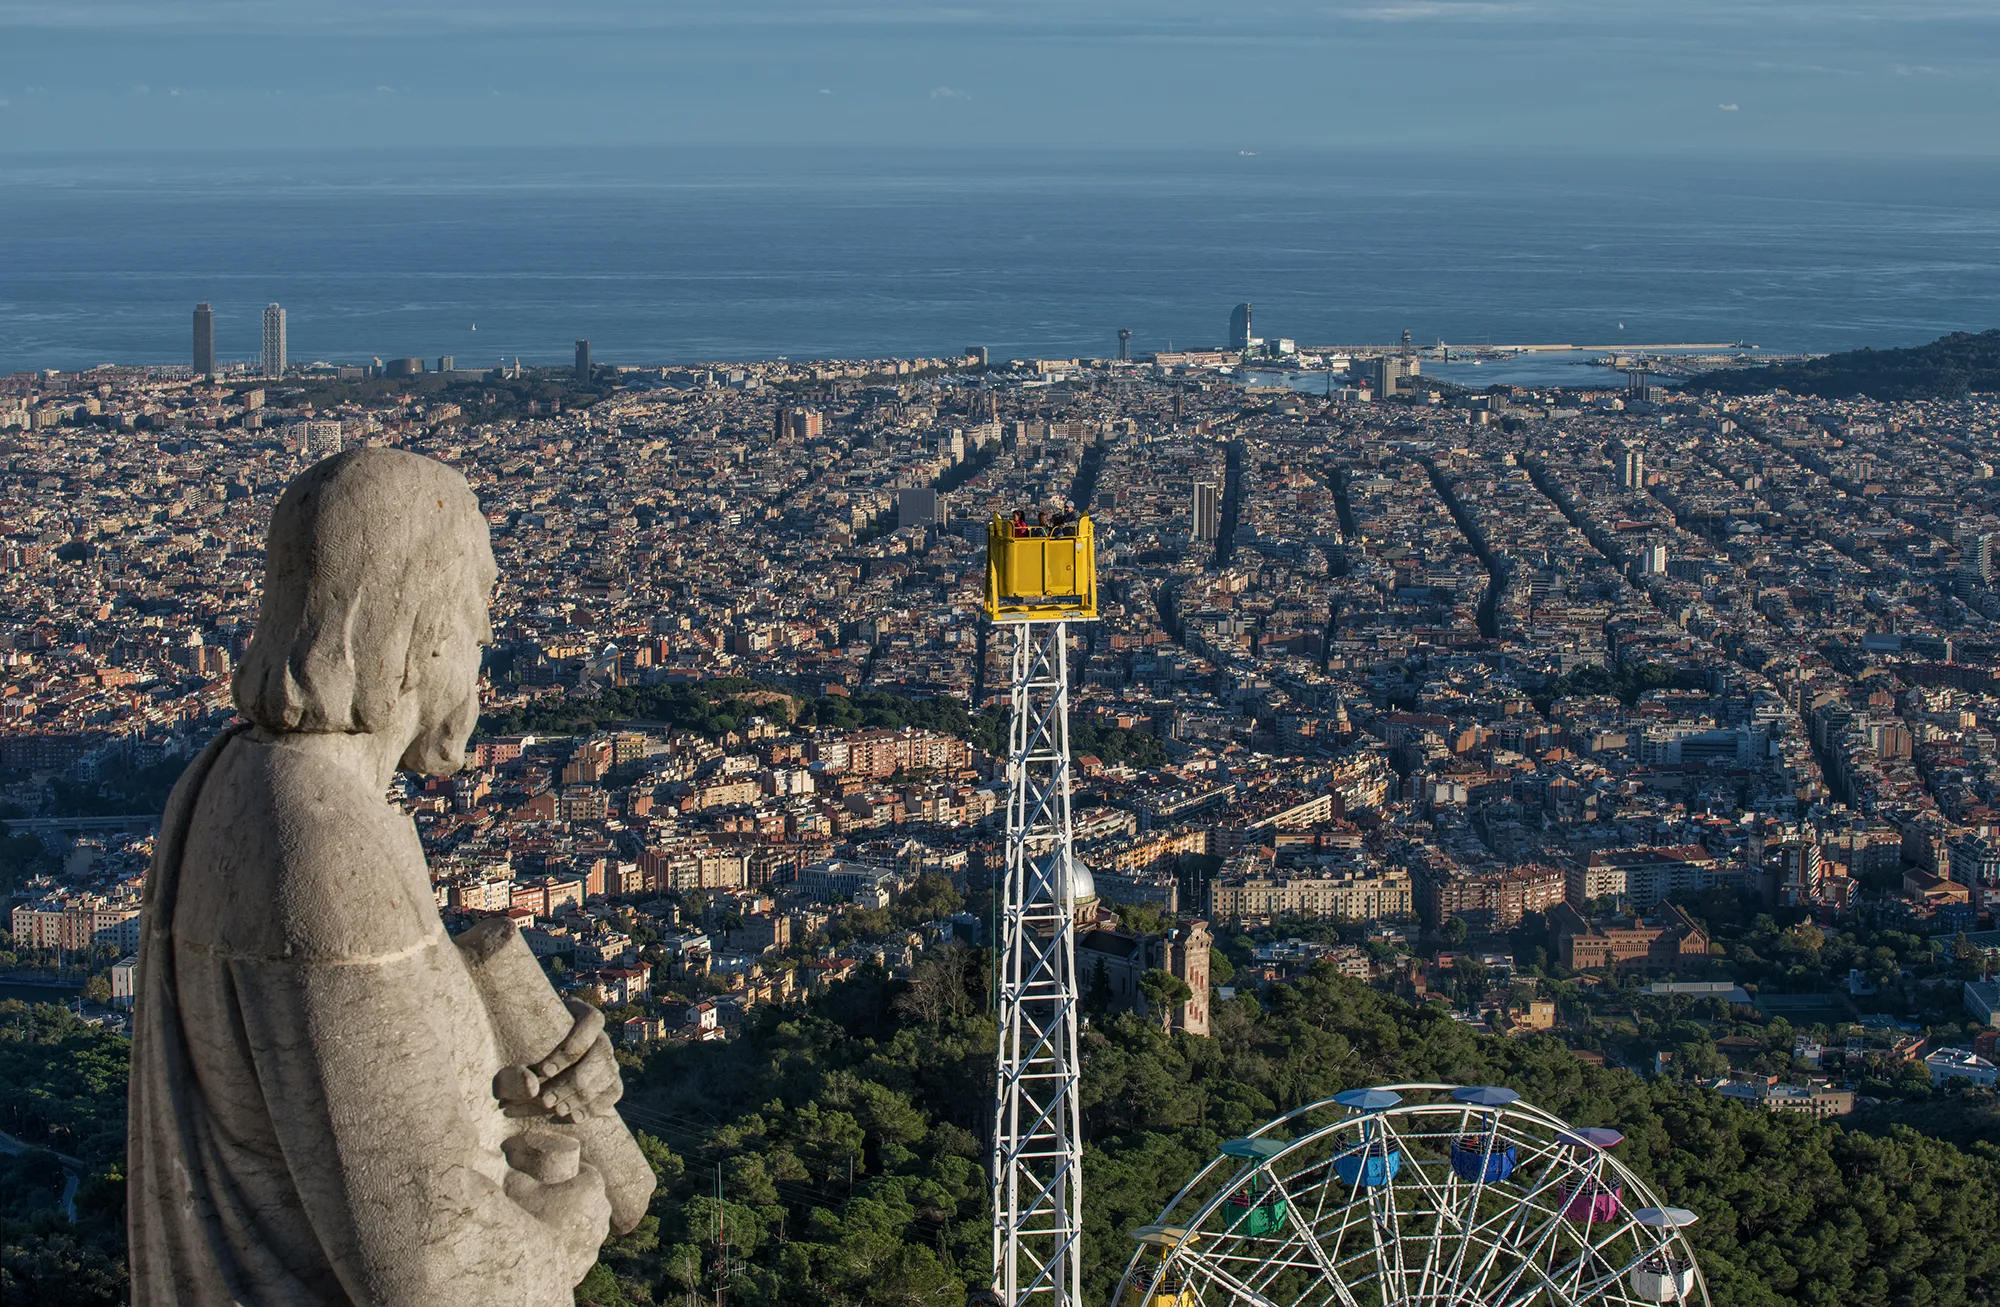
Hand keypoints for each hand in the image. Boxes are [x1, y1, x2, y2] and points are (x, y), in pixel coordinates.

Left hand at [495, 999, 622, 1121]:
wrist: (531, 1072)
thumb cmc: (516, 1059)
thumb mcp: (507, 1061)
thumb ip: (512, 1075)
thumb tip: (531, 1087)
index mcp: (581, 1016)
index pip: (591, 1021)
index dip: (570, 1047)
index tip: (543, 1071)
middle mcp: (600, 1036)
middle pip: (599, 1055)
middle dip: (572, 1082)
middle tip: (546, 1100)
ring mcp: (608, 1059)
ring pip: (607, 1075)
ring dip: (581, 1097)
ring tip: (557, 1110)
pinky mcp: (611, 1081)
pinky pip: (613, 1092)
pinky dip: (595, 1107)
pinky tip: (574, 1117)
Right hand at [502, 1157, 611, 1270]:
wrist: (528, 1261)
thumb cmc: (525, 1216)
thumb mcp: (518, 1184)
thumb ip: (518, 1167)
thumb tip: (510, 1151)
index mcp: (592, 1186)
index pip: (587, 1171)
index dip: (572, 1172)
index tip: (559, 1176)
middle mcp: (601, 1210)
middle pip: (591, 1197)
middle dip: (576, 1197)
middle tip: (555, 1200)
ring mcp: (597, 1238)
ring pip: (591, 1223)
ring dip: (578, 1221)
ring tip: (556, 1223)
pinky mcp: (588, 1261)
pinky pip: (584, 1247)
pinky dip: (574, 1245)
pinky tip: (560, 1245)